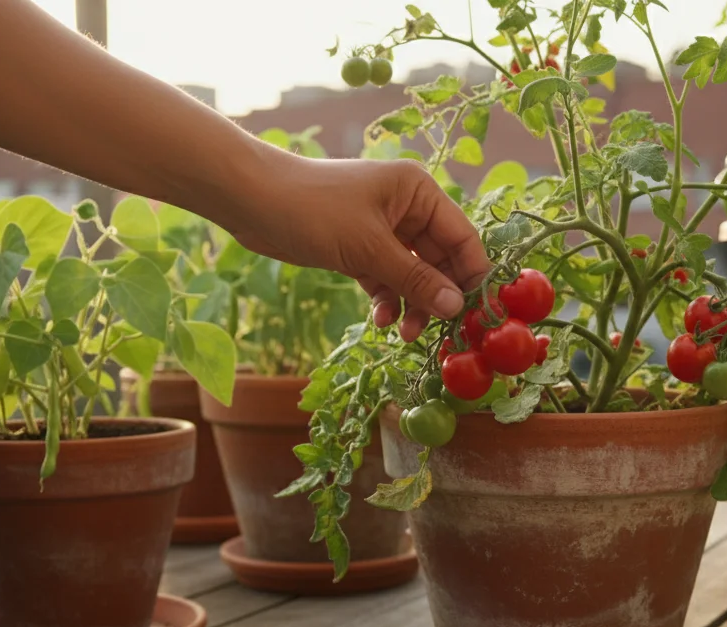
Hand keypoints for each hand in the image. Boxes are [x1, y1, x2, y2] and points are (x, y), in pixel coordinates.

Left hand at [230, 152, 489, 340]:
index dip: (471, 276)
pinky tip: (379, 319)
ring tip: (404, 333)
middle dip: (436, 296)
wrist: (251, 200)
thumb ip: (415, 279)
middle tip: (434, 332)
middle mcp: (407, 208)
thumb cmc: (314, 210)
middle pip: (439, 260)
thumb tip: (456, 307)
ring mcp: (383, 229)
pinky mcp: (359, 248)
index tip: (475, 315)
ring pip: (412, 274)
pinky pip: (385, 278)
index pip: (462, 238)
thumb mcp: (369, 248)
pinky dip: (386, 299)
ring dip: (412, 303)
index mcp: (419, 192)